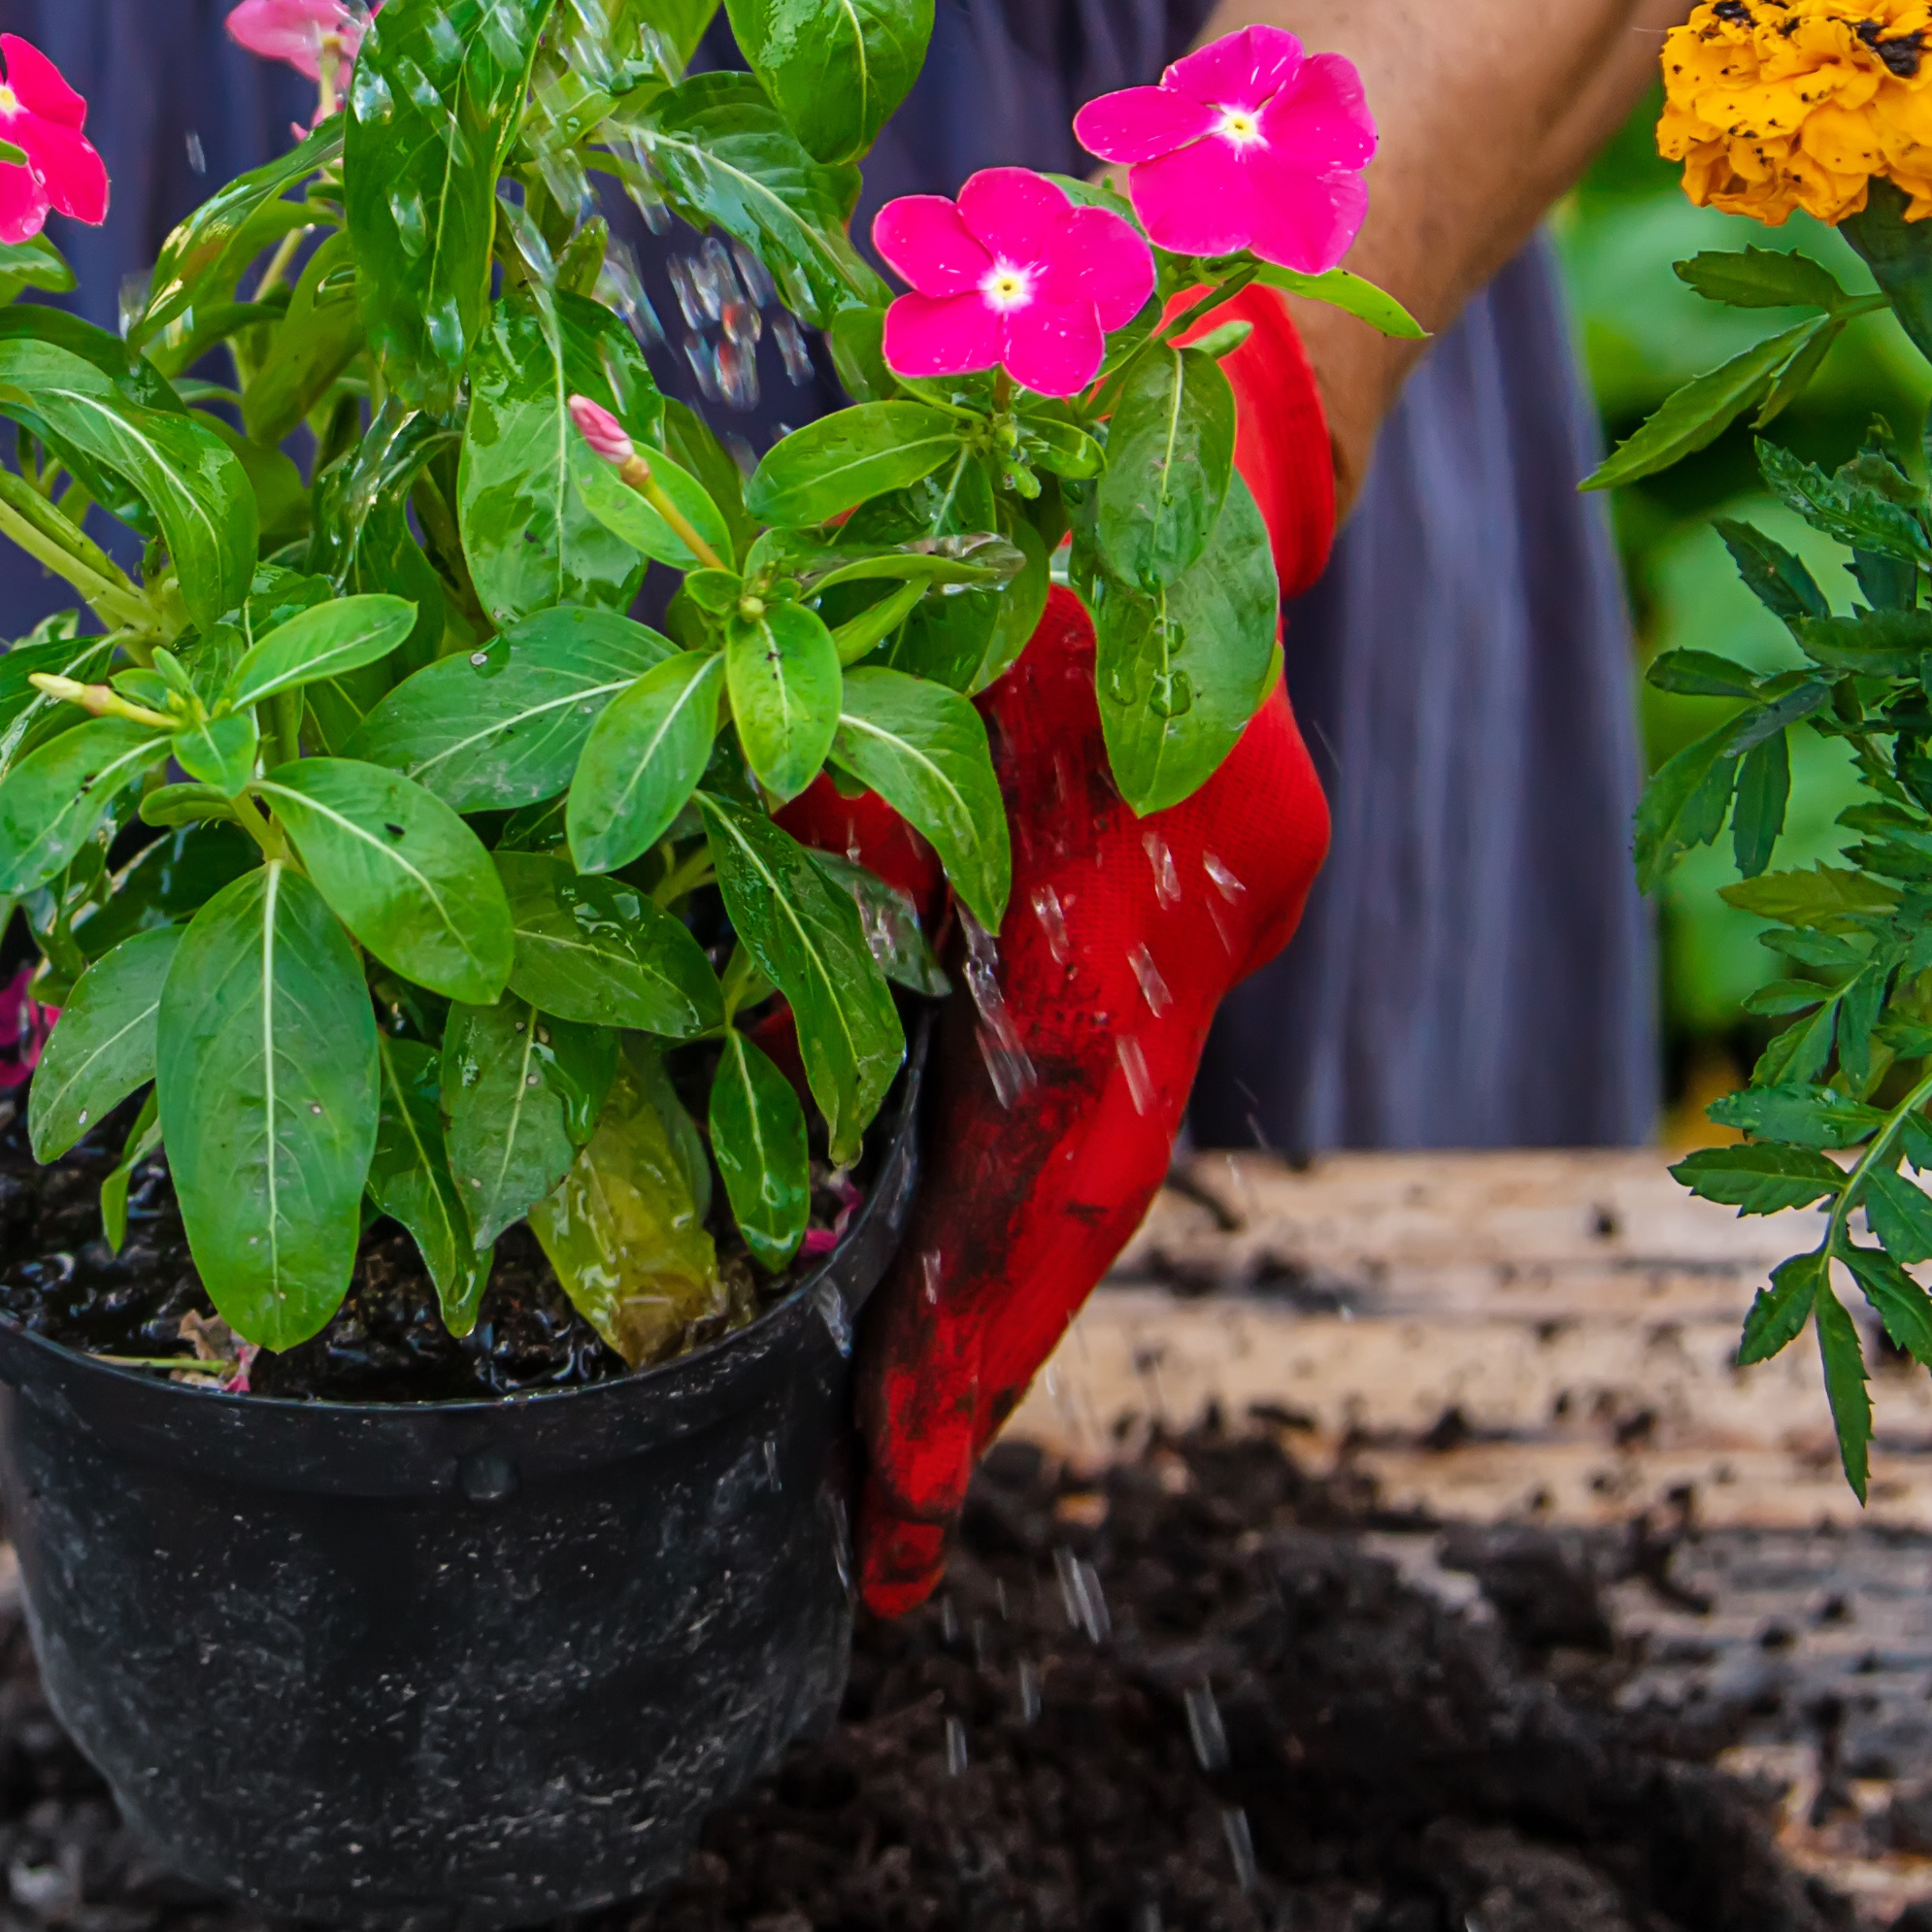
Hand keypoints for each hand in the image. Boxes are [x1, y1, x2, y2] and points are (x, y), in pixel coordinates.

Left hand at [797, 295, 1341, 1616]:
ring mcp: (1156, 929)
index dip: (989, 1333)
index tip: (911, 1474)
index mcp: (1162, 910)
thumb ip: (866, 761)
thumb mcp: (973, 619)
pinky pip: (1029, 1063)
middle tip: (876, 1549)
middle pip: (1058, 1201)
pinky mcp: (1117, 899)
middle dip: (963, 1371)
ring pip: (1043, 1149)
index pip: (1073, 1171)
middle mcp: (1172, 943)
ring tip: (866, 1467)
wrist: (1215, 382)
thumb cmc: (1097, 478)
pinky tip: (873, 1260)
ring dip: (958, 1296)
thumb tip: (716, 864)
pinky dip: (957, 1166)